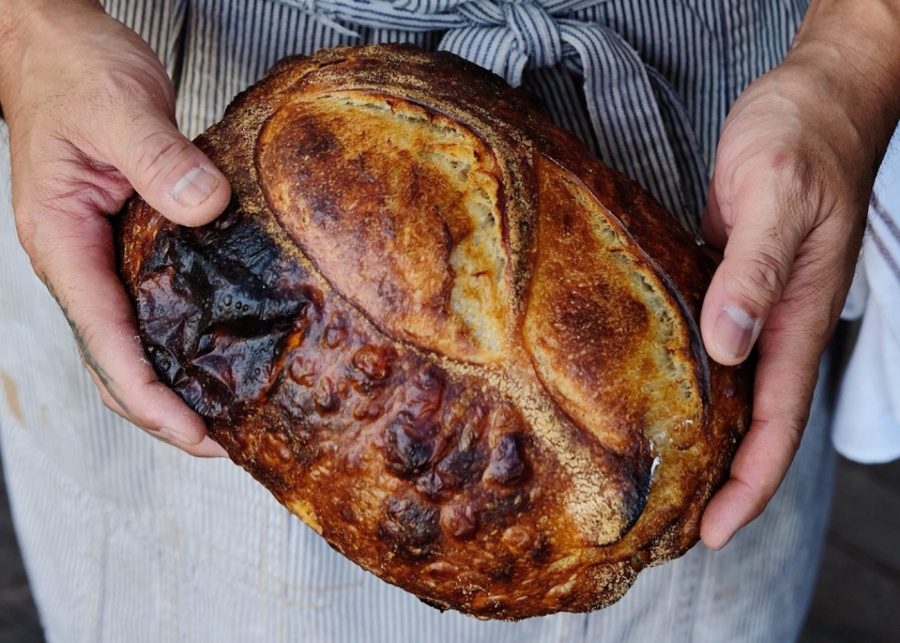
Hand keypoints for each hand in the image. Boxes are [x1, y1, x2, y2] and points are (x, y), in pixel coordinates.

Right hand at [0, 1, 230, 455]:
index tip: (193, 432)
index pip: (105, 341)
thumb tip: (206, 207)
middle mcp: (80, 261)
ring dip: (173, 385)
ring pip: (132, 342)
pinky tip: (218, 352)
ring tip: (225, 416)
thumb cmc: (70, 72)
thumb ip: (160, 159)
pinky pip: (150, 307)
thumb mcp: (118, 109)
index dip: (149, 397)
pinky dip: (180, 342)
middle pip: (116, 361)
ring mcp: (103, 255)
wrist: (59, 46)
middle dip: (163, 412)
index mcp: (63, 242)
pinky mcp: (130, 242)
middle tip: (222, 442)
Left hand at [698, 1, 899, 547]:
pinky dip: (687, 381)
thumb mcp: (778, 198)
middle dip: (722, 481)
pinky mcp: (727, 283)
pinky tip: (649, 394)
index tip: (711, 532)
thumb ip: (755, 273)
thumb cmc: (800, 140)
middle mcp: (778, 325)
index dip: (748, 486)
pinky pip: (710, 347)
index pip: (777, 425)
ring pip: (731, 392)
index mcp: (799, 319)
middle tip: (669, 525)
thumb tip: (729, 345)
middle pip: (753, 424)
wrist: (811, 100)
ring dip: (703, 438)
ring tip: (656, 477)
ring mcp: (754, 306)